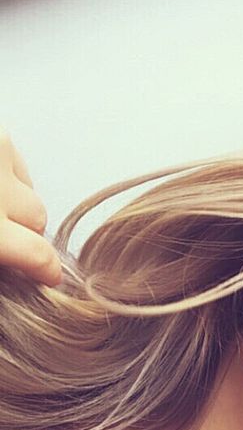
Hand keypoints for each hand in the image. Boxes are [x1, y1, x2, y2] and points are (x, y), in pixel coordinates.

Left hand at [0, 127, 62, 286]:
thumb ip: (0, 252)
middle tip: (6, 236)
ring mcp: (0, 153)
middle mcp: (0, 189)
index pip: (39, 255)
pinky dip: (4, 171)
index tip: (49, 276)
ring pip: (27, 186)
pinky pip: (13, 157)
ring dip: (16, 198)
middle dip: (26, 231)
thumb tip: (14, 263)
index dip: (48, 270)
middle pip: (37, 218)